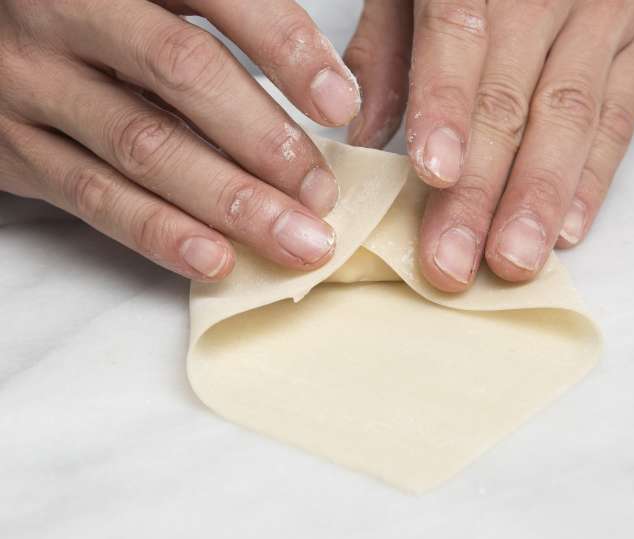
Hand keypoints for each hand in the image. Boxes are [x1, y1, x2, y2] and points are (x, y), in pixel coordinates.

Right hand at [0, 0, 361, 280]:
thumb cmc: (95, 19)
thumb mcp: (151, 2)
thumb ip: (224, 23)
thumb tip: (323, 90)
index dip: (286, 49)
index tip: (341, 104)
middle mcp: (68, 11)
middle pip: (182, 73)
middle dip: (263, 140)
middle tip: (320, 194)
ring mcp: (33, 80)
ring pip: (144, 145)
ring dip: (229, 202)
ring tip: (293, 239)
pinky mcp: (14, 148)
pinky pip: (93, 196)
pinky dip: (160, 232)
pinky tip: (216, 258)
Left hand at [345, 0, 633, 290]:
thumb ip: (386, 51)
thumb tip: (359, 136)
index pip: (457, 36)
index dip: (444, 107)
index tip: (433, 175)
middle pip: (509, 98)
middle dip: (480, 189)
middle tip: (453, 261)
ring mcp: (607, 12)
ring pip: (570, 117)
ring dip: (538, 200)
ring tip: (512, 262)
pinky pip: (620, 121)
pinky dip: (591, 181)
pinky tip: (565, 232)